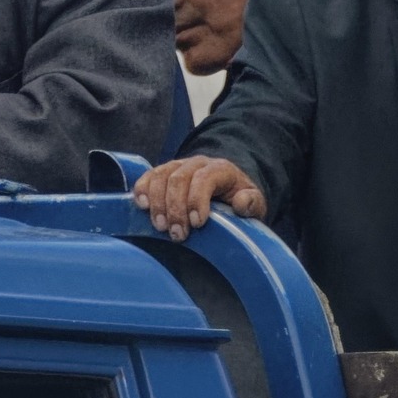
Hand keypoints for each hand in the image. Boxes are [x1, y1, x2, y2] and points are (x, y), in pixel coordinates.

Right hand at [133, 156, 265, 241]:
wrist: (227, 187)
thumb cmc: (239, 199)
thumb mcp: (255, 203)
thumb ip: (253, 202)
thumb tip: (241, 203)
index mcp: (221, 169)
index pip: (205, 178)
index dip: (197, 199)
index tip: (197, 224)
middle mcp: (197, 163)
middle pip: (179, 178)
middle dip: (175, 208)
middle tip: (177, 235)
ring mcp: (178, 166)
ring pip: (161, 176)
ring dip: (158, 203)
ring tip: (160, 227)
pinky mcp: (163, 172)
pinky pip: (149, 175)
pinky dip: (142, 189)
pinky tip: (142, 206)